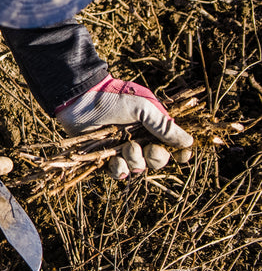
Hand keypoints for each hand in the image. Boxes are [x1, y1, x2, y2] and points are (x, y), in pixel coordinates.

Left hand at [55, 76, 193, 178]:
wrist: (81, 99)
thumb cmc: (114, 98)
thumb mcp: (144, 108)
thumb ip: (164, 126)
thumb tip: (189, 142)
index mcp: (152, 127)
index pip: (172, 146)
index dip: (179, 154)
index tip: (183, 156)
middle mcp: (139, 140)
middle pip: (157, 160)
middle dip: (156, 157)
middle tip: (148, 148)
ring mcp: (121, 149)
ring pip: (138, 167)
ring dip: (135, 161)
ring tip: (127, 147)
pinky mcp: (104, 157)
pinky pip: (118, 172)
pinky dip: (119, 170)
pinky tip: (116, 161)